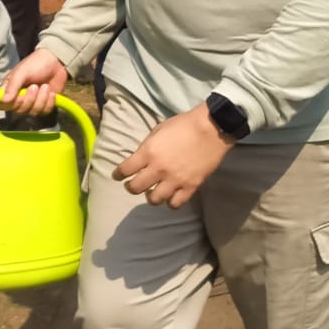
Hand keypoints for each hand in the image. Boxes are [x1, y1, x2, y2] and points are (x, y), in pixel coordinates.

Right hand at [0, 49, 69, 117]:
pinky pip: (44, 112)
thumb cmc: (36, 63)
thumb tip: (4, 100)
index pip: (3, 105)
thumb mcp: (22, 71)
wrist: (56, 62)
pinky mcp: (44, 105)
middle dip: (29, 99)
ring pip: (33, 112)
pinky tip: (51, 93)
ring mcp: (32, 103)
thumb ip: (12, 85)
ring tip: (45, 86)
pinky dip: (49, 103)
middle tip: (35, 86)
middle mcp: (19, 98)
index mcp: (9, 89)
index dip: (11, 104)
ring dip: (41, 99)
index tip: (19, 95)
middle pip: (19, 111)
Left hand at [114, 103, 228, 207]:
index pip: (125, 170)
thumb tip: (140, 158)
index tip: (117, 176)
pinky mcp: (191, 186)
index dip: (118, 174)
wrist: (211, 128)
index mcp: (148, 152)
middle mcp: (158, 169)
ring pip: (154, 200)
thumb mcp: (159, 130)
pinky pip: (175, 203)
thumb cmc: (183, 124)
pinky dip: (171, 201)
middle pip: (135, 188)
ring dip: (151, 196)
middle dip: (131, 187)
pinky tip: (171, 195)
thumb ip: (147, 146)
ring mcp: (175, 180)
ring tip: (153, 191)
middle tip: (133, 185)